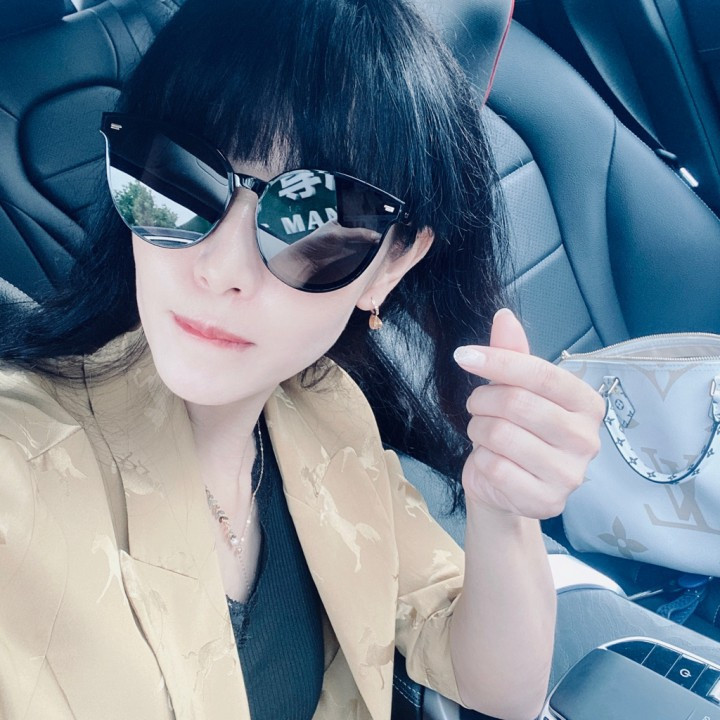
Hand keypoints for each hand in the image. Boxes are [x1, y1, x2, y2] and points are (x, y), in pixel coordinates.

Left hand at [454, 308, 604, 518]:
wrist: (506, 488)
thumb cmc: (514, 431)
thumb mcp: (514, 390)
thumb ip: (512, 355)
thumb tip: (504, 316)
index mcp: (586, 404)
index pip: (541, 374)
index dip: (498, 361)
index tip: (463, 355)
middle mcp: (587, 439)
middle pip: (516, 403)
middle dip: (481, 401)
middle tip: (476, 406)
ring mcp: (570, 474)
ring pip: (500, 434)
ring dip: (478, 430)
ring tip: (484, 435)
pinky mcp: (547, 501)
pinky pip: (494, 467)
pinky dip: (481, 461)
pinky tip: (492, 464)